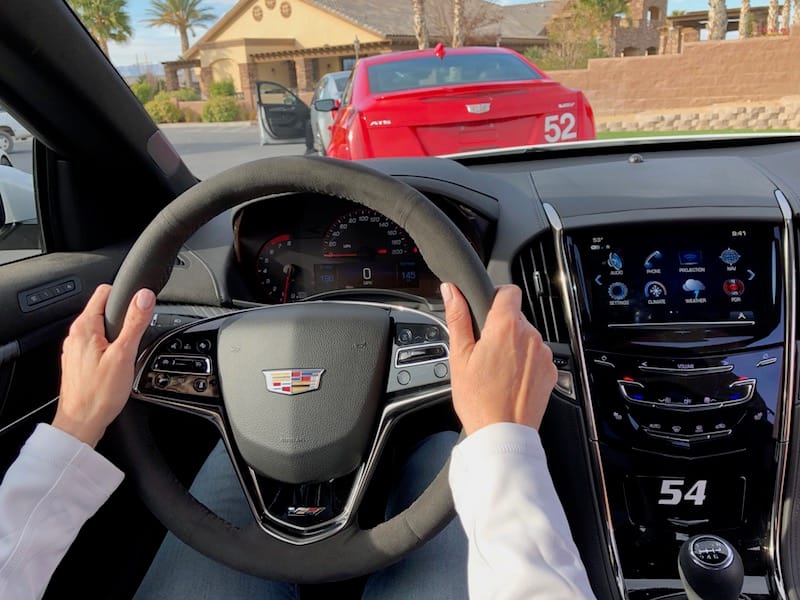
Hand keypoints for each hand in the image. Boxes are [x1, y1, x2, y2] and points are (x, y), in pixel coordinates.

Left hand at [52, 284, 155, 446]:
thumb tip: (144, 297)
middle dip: (123, 319)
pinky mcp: (78, 361)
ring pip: (101, 329)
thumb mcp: (124, 354)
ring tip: (127, 354)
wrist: (82, 423)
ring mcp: (75, 349)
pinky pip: (97, 345)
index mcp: (84, 327)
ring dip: (117, 336)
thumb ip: (134, 322)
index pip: (104, 292)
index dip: (125, 296)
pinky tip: (117, 365)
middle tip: (135, 338)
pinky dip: (110, 349)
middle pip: (105, 311)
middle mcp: (76, 335)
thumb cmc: (100, 393)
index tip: (139, 307)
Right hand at [441, 283, 555, 434]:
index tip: (487, 311)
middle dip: (500, 328)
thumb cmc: (479, 400)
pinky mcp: (550, 371)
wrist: (503, 434)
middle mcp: (530, 336)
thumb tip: (452, 291)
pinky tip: (510, 381)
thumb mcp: (459, 357)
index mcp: (506, 326)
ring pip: (526, 338)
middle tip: (484, 353)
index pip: (509, 291)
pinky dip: (525, 363)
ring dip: (514, 346)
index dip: (496, 297)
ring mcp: (543, 354)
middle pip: (516, 317)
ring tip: (496, 371)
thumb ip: (458, 318)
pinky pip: (536, 357)